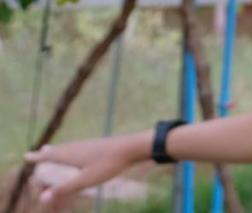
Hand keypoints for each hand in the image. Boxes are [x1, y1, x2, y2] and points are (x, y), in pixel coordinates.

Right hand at [24, 133, 147, 210]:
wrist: (132, 147)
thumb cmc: (108, 164)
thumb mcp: (85, 180)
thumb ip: (64, 189)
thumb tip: (43, 198)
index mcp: (70, 154)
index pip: (49, 156)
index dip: (38, 157)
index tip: (27, 156)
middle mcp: (76, 146)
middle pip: (57, 150)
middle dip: (47, 154)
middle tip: (38, 153)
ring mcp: (87, 144)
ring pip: (68, 147)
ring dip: (57, 150)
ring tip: (50, 149)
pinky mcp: (97, 145)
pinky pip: (77, 147)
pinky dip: (69, 150)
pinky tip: (76, 151)